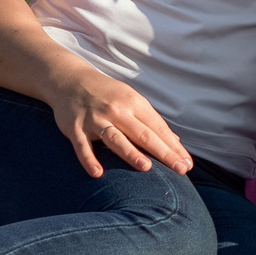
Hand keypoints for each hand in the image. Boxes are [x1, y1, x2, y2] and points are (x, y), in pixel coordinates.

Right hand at [50, 74, 190, 178]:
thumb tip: (174, 142)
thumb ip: (151, 122)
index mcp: (134, 103)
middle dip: (163, 152)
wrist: (69, 81)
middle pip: (143, 134)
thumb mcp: (132, 101)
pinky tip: (98, 173)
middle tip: (179, 169)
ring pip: (115, 138)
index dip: (173, 147)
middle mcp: (117, 110)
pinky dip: (89, 159)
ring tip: (146, 168)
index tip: (187, 164)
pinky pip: (82, 146)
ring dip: (130, 153)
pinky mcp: (75, 128)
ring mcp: (95, 119)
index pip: (158, 128)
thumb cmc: (107, 94)